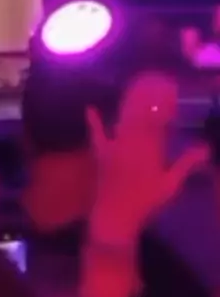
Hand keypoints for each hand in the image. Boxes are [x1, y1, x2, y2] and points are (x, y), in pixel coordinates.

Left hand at [87, 72, 208, 240]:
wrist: (116, 214)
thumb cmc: (147, 201)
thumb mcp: (171, 184)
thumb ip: (187, 163)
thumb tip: (205, 147)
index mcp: (150, 147)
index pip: (158, 120)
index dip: (163, 104)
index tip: (169, 90)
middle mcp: (132, 140)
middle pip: (140, 115)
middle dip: (146, 97)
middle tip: (152, 81)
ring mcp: (115, 145)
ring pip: (123, 119)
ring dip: (128, 103)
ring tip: (134, 87)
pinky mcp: (101, 152)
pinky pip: (97, 134)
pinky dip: (94, 122)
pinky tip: (90, 108)